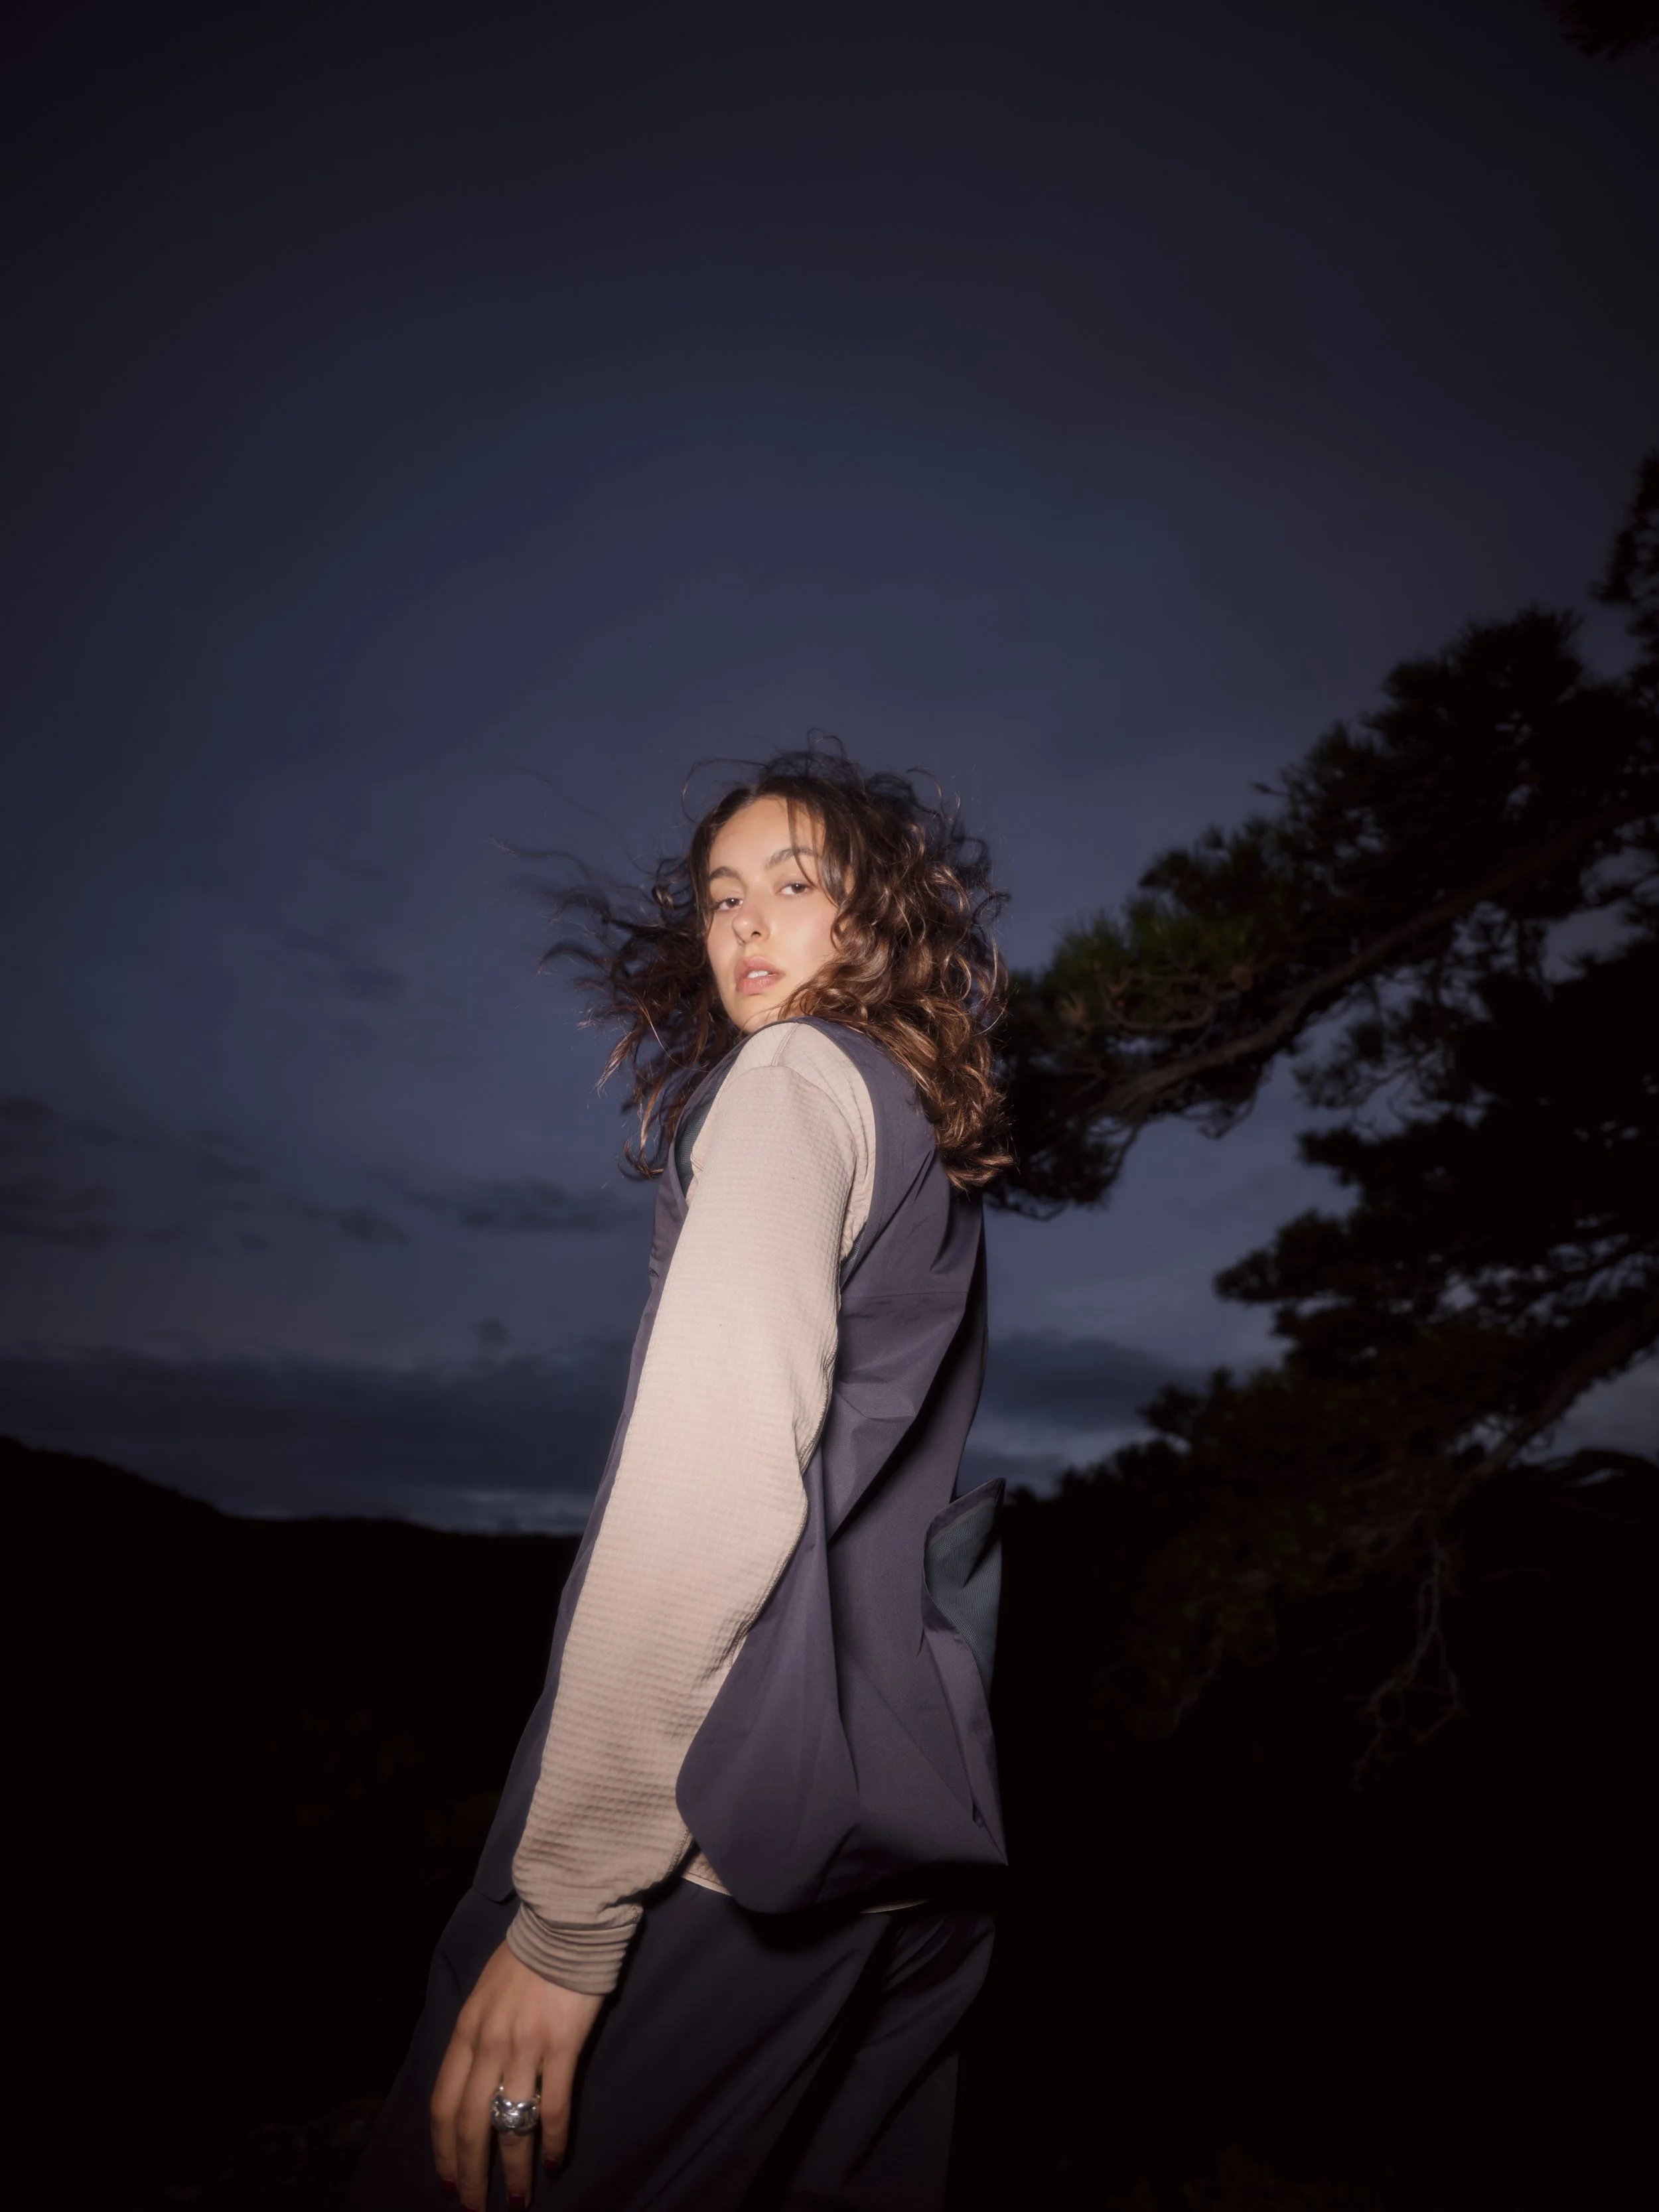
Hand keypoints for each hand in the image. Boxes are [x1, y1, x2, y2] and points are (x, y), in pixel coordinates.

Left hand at [431, 1940, 604, 2208]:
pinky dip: (552, 2140)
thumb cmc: (526, 1958)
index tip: (448, 2181)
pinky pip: (553, 2106)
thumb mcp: (484, 1995)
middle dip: (471, 2173)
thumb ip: (476, 2037)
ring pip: (510, 2124)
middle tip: (475, 2207)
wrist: (566, 1922)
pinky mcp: (562, 2046)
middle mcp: (489, 2044)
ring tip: (517, 2200)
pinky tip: (553, 2161)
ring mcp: (525, 2046)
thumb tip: (473, 2083)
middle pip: (470, 2125)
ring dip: (512, 2170)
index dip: (443, 2150)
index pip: (443, 2105)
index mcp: (466, 2032)